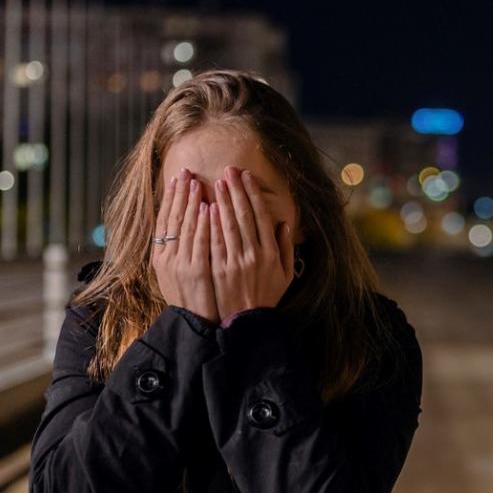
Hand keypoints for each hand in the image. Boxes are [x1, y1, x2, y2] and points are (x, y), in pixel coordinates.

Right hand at [150, 167, 218, 324]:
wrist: (194, 324)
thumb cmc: (189, 299)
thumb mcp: (174, 275)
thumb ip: (177, 251)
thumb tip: (185, 226)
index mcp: (161, 257)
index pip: (165, 220)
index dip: (170, 199)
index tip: (176, 179)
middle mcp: (167, 258)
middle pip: (173, 219)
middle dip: (179, 193)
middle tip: (185, 171)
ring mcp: (181, 264)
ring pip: (185, 227)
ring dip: (191, 203)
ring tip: (196, 182)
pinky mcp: (196, 271)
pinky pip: (200, 243)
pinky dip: (202, 224)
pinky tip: (207, 207)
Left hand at [209, 165, 294, 321]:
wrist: (247, 321)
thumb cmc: (267, 296)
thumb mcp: (285, 274)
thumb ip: (285, 248)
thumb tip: (284, 223)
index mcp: (271, 253)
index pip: (261, 216)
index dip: (253, 194)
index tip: (246, 177)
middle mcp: (254, 254)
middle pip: (244, 215)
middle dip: (236, 190)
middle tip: (229, 170)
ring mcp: (235, 261)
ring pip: (228, 224)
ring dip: (222, 201)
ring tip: (217, 182)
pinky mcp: (219, 268)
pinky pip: (215, 241)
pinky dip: (211, 223)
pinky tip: (207, 207)